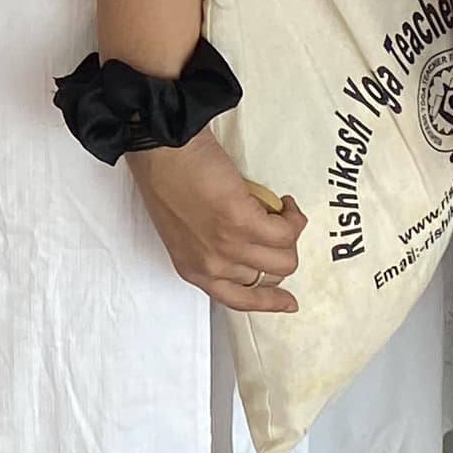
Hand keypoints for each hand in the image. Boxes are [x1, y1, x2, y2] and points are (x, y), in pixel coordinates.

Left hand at [127, 133, 306, 311]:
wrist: (160, 150)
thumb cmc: (166, 178)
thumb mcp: (184, 230)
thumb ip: (212, 246)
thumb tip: (250, 243)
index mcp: (193, 268)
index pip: (239, 300)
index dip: (270, 301)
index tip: (289, 302)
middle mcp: (212, 265)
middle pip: (270, 277)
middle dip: (281, 252)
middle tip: (276, 226)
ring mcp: (229, 246)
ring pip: (285, 258)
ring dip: (290, 234)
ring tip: (280, 211)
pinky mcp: (244, 222)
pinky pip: (287, 231)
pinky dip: (293, 217)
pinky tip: (284, 203)